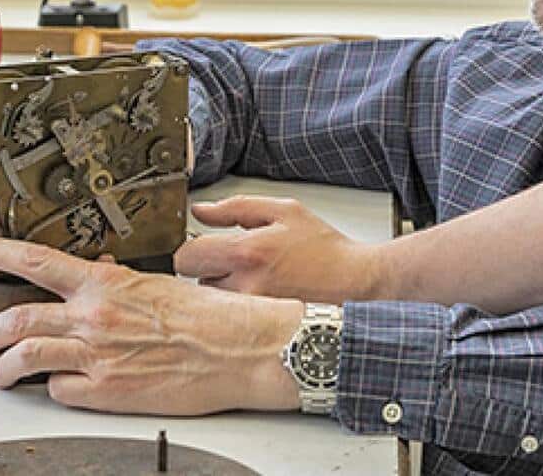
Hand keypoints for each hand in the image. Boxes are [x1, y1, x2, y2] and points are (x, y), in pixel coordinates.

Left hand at [0, 234, 302, 414]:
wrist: (241, 349)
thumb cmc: (210, 316)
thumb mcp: (157, 283)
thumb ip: (116, 285)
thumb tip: (94, 280)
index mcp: (106, 282)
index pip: (35, 260)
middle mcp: (94, 317)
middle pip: (14, 321)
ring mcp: (96, 356)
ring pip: (24, 359)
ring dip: (1, 370)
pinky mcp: (107, 393)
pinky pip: (60, 392)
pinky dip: (54, 390)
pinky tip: (62, 388)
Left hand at [175, 195, 388, 301]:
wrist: (356, 284)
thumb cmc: (325, 249)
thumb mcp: (285, 211)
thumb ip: (236, 207)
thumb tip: (200, 211)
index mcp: (247, 253)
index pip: (186, 256)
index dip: (194, 247)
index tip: (207, 245)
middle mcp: (245, 288)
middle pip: (193, 282)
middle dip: (208, 269)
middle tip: (235, 264)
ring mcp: (251, 315)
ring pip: (210, 303)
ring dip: (222, 291)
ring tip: (254, 281)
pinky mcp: (259, 334)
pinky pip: (229, 321)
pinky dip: (236, 311)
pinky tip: (259, 299)